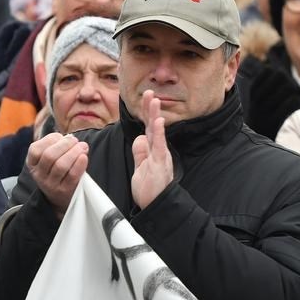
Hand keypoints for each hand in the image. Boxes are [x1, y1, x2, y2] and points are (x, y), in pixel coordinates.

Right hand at [25, 132, 87, 217]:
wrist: (60, 197)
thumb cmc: (57, 171)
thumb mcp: (49, 159)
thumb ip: (55, 146)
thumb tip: (69, 138)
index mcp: (32, 164)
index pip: (35, 149)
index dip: (50, 139)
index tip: (61, 137)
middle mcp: (39, 175)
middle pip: (49, 155)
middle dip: (65, 144)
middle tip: (75, 141)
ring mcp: (50, 185)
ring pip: (61, 165)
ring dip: (74, 152)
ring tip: (83, 146)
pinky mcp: (64, 191)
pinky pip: (72, 175)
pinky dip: (79, 164)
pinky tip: (84, 157)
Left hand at [130, 90, 174, 208]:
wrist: (156, 207)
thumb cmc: (150, 190)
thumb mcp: (140, 168)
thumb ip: (140, 153)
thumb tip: (139, 138)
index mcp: (153, 151)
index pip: (148, 128)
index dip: (145, 113)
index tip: (145, 98)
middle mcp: (158, 151)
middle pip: (152, 126)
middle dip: (150, 108)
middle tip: (149, 92)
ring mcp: (160, 157)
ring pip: (157, 133)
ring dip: (155, 115)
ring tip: (154, 100)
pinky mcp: (160, 164)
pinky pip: (160, 146)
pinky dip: (159, 133)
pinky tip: (158, 121)